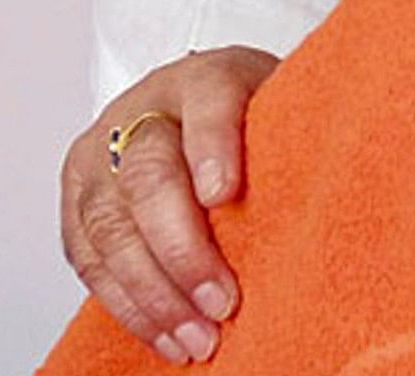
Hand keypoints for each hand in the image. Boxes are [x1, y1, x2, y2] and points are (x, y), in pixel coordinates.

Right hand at [59, 47, 279, 363]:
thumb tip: (338, 195)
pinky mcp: (75, 202)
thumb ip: (300, 140)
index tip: (225, 194)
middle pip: (146, 175)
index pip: (208, 101)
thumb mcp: (283, 110)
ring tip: (197, 337)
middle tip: (223, 302)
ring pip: (110, 227)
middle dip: (183, 248)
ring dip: (154, 292)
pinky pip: (90, 260)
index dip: (213, 146)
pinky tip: (164, 334)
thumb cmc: (252, 118)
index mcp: (204, 78)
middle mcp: (140, 112)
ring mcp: (97, 156)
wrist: (189, 106)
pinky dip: (129, 304)